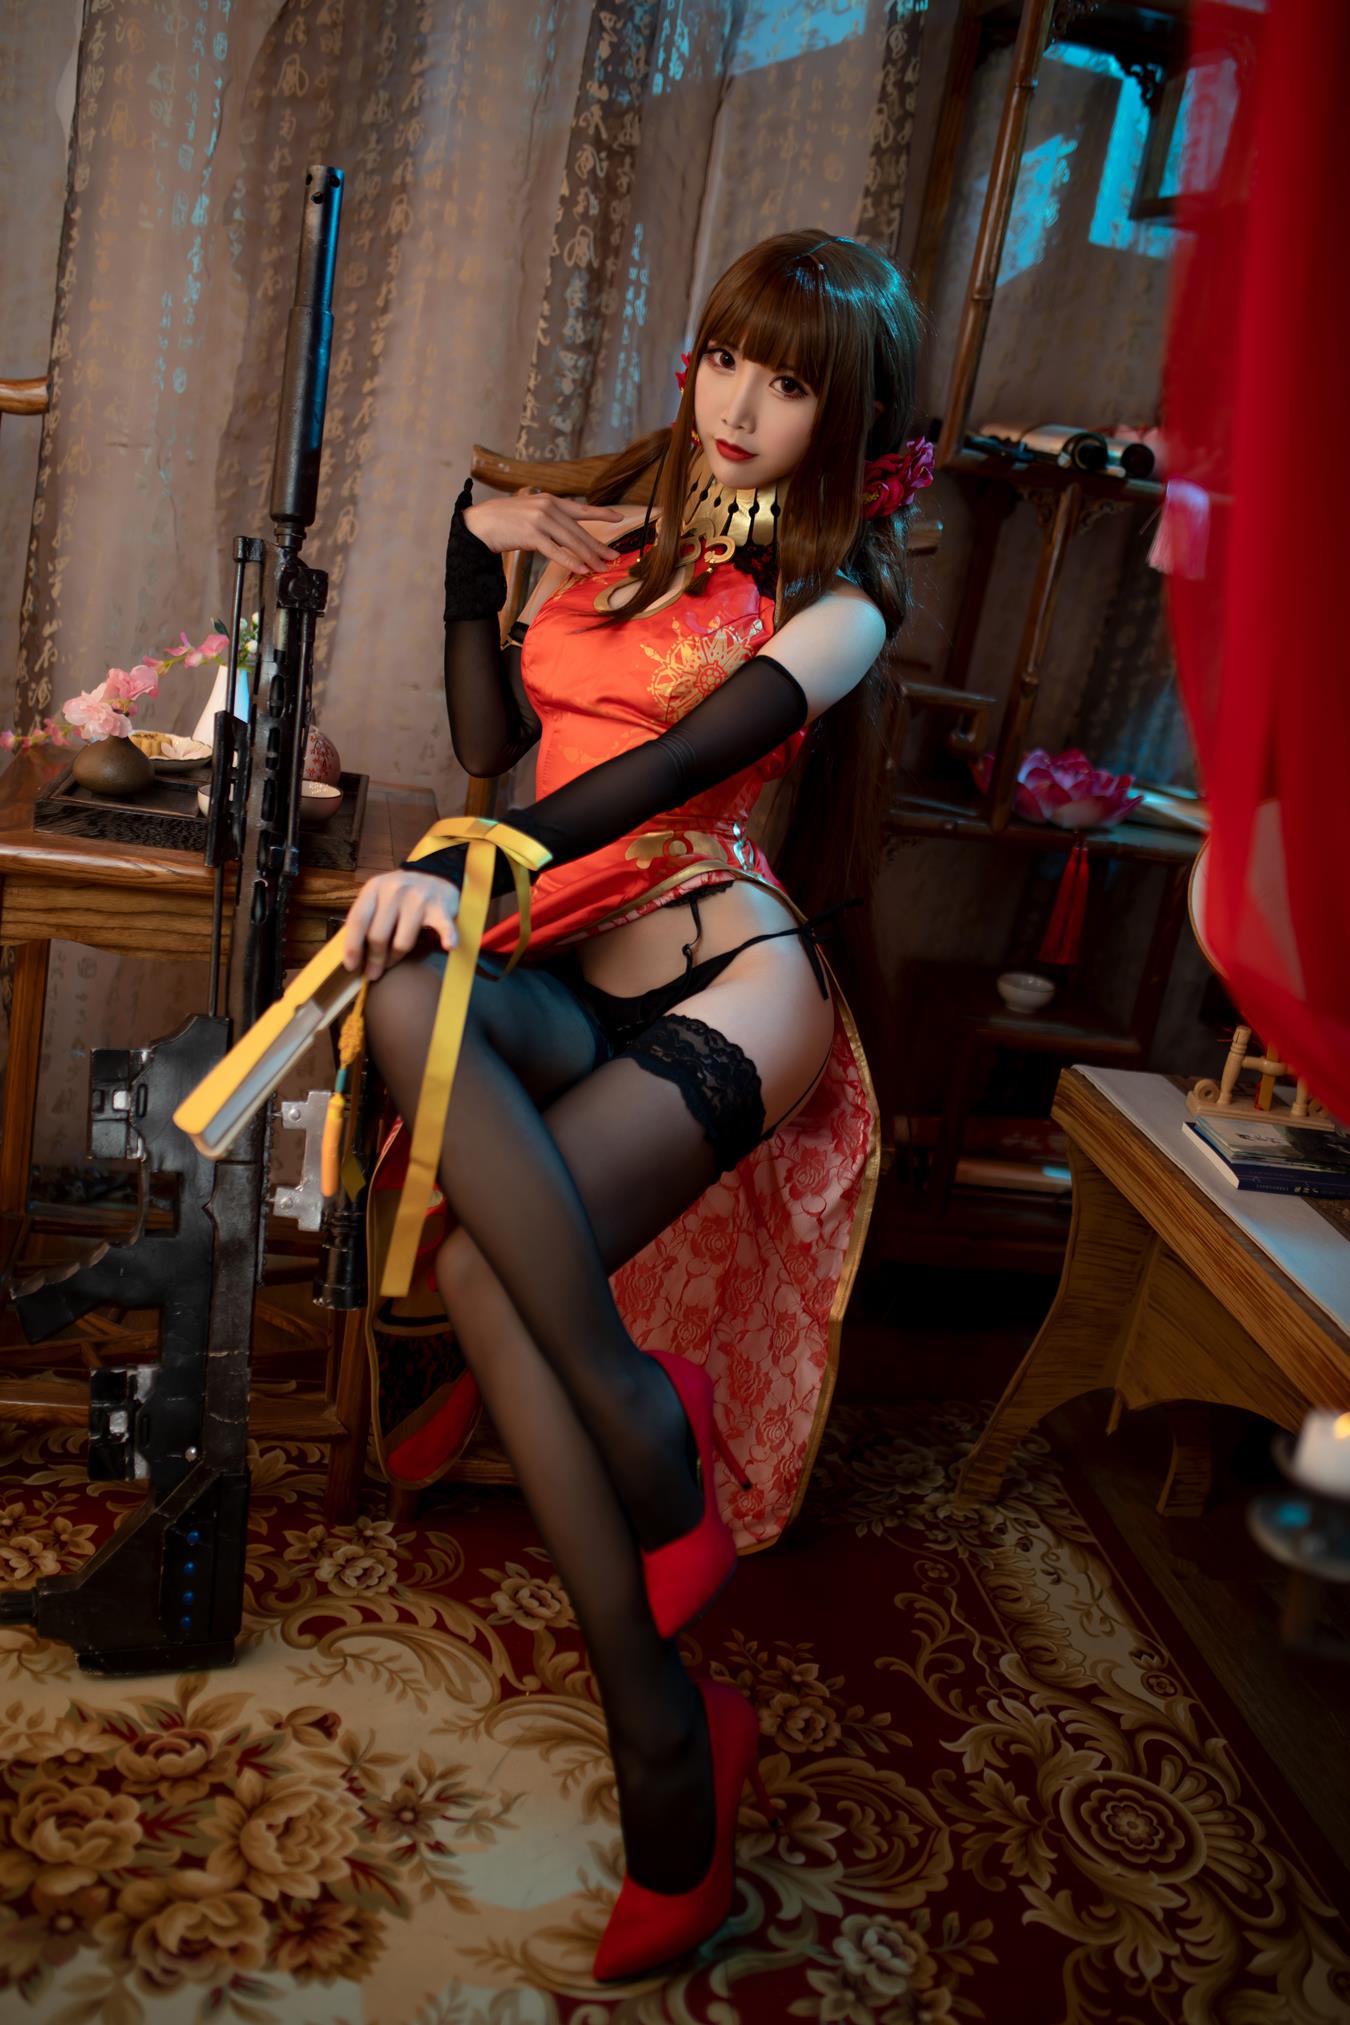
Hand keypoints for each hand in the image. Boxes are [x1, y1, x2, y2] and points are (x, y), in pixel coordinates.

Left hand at [340, 869, 459, 981]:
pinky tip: (448, 946)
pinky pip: (442, 927)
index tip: (351, 966)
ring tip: (393, 963)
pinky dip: (447, 937)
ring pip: (402, 941)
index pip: (358, 919)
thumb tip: (352, 954)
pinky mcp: (440, 907)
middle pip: (378, 935)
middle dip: (374, 959)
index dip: (352, 946)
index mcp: (374, 887)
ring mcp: (419, 898)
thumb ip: (366, 918)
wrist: (435, 876)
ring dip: (396, 958)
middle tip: (373, 973)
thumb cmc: (400, 895)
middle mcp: (395, 890)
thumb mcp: (377, 897)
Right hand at [462, 491, 627, 574]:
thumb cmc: (506, 520)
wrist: (480, 522)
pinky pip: (556, 551)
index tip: (618, 518)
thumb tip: (568, 538)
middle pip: (579, 530)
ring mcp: (540, 520)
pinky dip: (570, 561)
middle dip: (597, 546)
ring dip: (588, 557)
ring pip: (571, 542)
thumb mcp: (532, 513)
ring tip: (600, 567)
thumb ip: (551, 521)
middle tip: (612, 557)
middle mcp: (548, 507)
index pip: (581, 508)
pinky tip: (581, 569)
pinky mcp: (531, 534)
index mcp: (550, 501)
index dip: (601, 513)